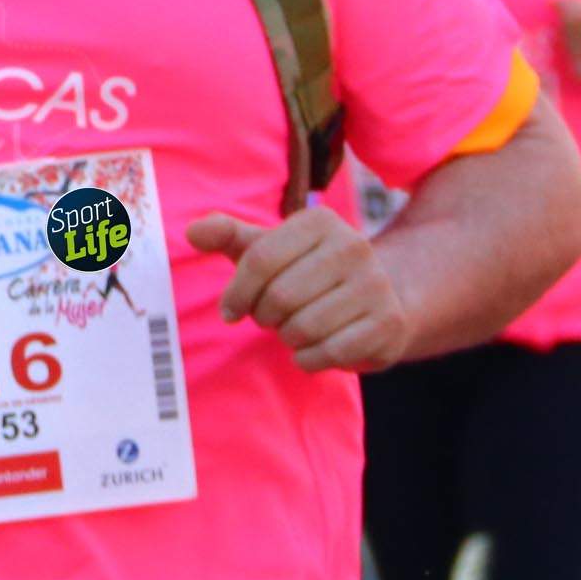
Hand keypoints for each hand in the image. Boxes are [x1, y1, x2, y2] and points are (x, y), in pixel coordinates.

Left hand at [187, 204, 409, 373]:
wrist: (381, 297)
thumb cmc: (307, 272)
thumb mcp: (267, 248)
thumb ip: (227, 236)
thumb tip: (191, 231)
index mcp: (319, 221)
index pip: (259, 259)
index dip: (236, 292)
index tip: (231, 310)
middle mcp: (353, 246)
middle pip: (280, 296)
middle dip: (265, 316)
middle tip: (272, 318)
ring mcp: (376, 284)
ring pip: (303, 326)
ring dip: (288, 337)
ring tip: (296, 328)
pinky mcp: (388, 322)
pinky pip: (329, 352)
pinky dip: (309, 358)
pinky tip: (312, 348)